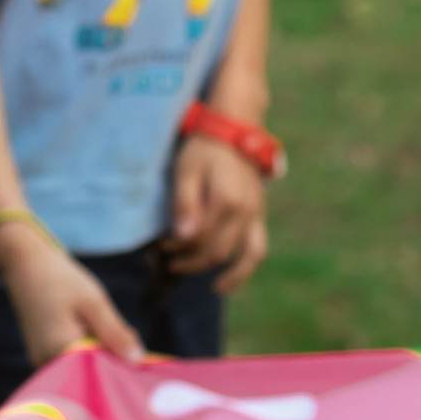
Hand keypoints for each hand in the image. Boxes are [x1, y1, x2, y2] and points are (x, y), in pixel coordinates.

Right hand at [0, 224, 143, 365]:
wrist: (26, 264)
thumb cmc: (60, 279)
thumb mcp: (94, 303)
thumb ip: (115, 333)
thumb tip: (138, 360)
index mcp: (59, 350)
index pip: (99, 374)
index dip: (123, 368)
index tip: (141, 361)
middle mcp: (46, 362)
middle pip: (90, 374)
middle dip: (113, 361)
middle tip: (130, 343)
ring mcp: (42, 361)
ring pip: (82, 367)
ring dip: (101, 355)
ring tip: (108, 332)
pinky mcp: (43, 355)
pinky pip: (71, 361)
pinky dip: (87, 351)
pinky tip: (95, 333)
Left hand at [166, 133, 269, 290]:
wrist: (234, 132)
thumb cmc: (203, 150)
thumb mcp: (185, 171)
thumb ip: (184, 204)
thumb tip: (183, 238)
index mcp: (224, 200)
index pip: (199, 238)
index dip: (178, 247)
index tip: (161, 245)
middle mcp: (244, 212)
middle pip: (217, 251)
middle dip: (193, 262)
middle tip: (172, 263)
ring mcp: (255, 215)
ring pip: (245, 257)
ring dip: (228, 275)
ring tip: (213, 287)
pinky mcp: (259, 216)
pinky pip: (258, 250)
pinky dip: (247, 269)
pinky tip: (231, 279)